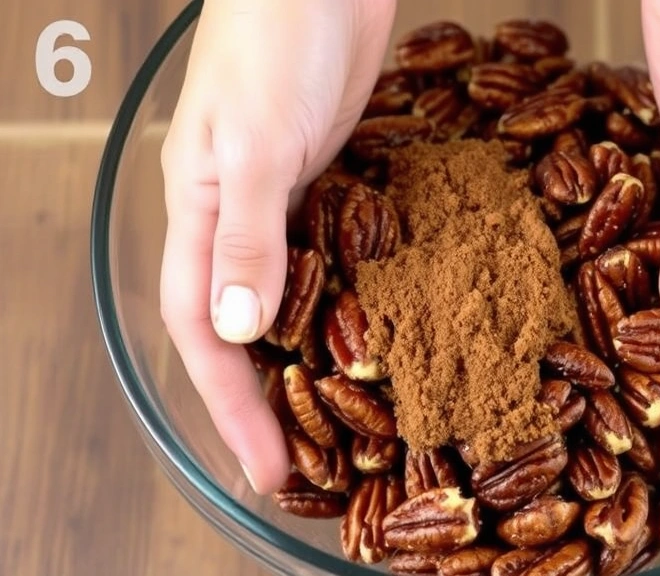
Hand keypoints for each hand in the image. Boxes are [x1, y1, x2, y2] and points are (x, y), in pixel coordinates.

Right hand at [159, 0, 395, 493]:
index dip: (230, 403)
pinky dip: (349, 295)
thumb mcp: (255, 138)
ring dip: (311, 354)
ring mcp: (285, 196)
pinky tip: (378, 325)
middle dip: (267, 396)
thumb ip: (246, 232)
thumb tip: (235, 328)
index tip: (265, 463)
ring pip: (291, 295)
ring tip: (342, 414)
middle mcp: (236, 214)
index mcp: (197, 209)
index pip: (200, 328)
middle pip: (243, 324)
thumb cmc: (275, 33)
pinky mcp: (330, 176)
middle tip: (304, 462)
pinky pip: (334, 254)